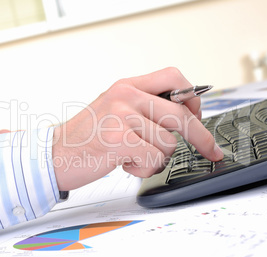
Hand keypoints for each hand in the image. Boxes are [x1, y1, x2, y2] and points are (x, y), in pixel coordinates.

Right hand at [52, 67, 223, 190]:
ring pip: (168, 143)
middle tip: (211, 151)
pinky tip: (125, 164)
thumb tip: (183, 117)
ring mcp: (121, 116)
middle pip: (180, 113)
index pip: (173, 77)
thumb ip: (144, 109)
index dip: (193, 98)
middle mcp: (125, 95)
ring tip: (133, 157)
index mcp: (127, 86)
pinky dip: (143, 169)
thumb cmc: (87, 137)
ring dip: (156, 158)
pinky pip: (153, 159)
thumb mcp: (115, 111)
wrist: (55, 154)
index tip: (199, 116)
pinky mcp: (118, 139)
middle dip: (201, 137)